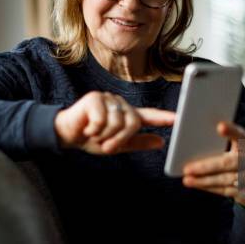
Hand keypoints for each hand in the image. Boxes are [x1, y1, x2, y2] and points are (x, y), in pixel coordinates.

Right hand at [54, 91, 174, 154]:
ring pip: (118, 122)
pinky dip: (94, 129)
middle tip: (105, 144)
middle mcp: (120, 104)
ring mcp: (108, 99)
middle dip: (119, 139)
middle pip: (133, 123)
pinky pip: (103, 120)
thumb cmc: (91, 139)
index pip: (150, 115)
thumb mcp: (116, 145)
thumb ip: (138, 142)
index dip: (164, 118)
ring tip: (93, 133)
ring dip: (104, 135)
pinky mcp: (95, 98)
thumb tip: (161, 142)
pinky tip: (87, 127)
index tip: (179, 119)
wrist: (66, 135)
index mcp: (127, 115)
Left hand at [182, 121, 244, 208]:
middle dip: (205, 166)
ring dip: (203, 180)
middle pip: (228, 162)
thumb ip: (220, 141)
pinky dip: (209, 188)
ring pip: (225, 179)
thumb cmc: (239, 159)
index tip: (220, 126)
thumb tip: (191, 137)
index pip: (240, 135)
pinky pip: (225, 190)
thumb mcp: (236, 148)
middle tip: (187, 168)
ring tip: (187, 179)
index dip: (231, 130)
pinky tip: (196, 184)